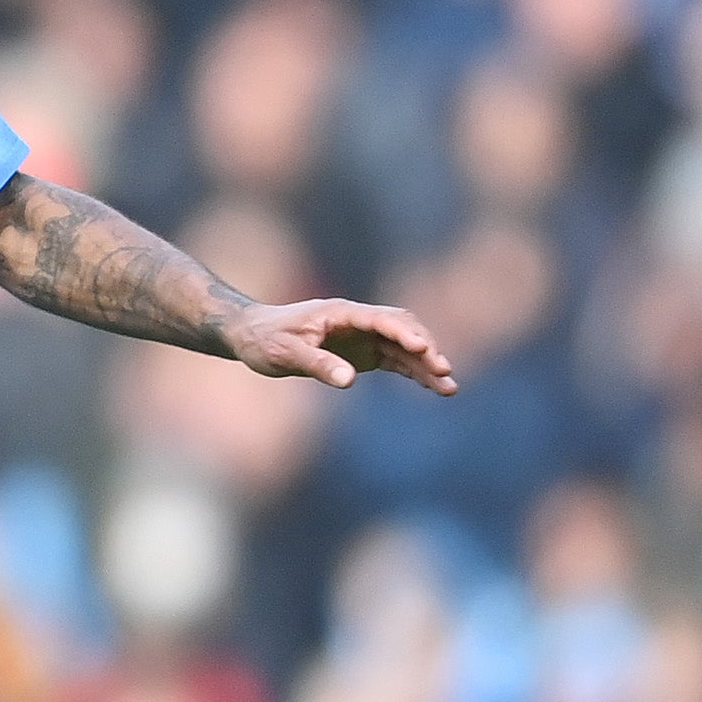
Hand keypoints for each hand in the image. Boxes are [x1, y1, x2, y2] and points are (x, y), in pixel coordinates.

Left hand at [223, 297, 457, 393]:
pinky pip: (397, 361)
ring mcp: (364, 336)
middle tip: (442, 371)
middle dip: (426, 349)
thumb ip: (318, 364)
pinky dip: (415, 373)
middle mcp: (359, 321)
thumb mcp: (285, 354)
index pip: (382, 319)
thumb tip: (350, 380)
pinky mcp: (364, 353)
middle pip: (403, 329)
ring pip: (405, 347)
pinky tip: (435, 387)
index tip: (424, 348)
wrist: (251, 335)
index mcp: (342, 313)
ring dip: (427, 364)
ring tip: (450, 388)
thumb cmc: (264, 340)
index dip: (404, 333)